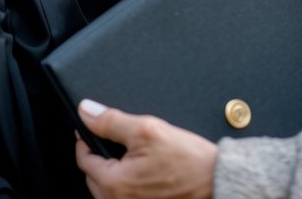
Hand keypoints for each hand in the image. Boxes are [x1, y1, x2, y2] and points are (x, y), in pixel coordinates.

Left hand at [75, 100, 215, 198]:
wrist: (217, 180)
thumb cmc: (188, 161)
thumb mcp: (147, 130)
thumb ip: (112, 120)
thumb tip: (87, 111)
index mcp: (114, 184)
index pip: (84, 160)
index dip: (85, 140)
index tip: (89, 129)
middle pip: (93, 177)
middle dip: (100, 157)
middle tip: (117, 142)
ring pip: (107, 190)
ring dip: (112, 174)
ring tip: (131, 158)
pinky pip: (124, 198)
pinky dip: (126, 186)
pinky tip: (141, 174)